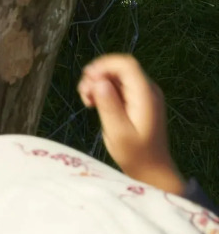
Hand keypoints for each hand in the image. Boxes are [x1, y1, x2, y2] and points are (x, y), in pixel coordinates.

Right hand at [78, 55, 185, 193]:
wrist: (151, 168)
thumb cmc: (135, 154)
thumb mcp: (118, 132)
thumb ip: (109, 105)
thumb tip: (99, 82)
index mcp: (145, 95)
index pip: (126, 65)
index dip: (103, 66)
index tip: (86, 81)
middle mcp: (146, 90)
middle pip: (118, 68)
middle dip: (97, 75)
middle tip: (83, 95)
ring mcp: (142, 95)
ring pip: (115, 76)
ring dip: (97, 83)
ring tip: (86, 101)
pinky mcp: (136, 101)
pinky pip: (117, 86)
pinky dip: (102, 90)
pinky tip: (93, 104)